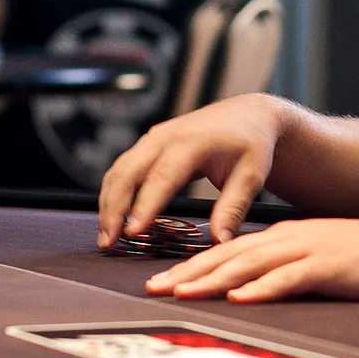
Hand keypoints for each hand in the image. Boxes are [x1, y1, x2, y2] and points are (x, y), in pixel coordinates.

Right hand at [98, 94, 287, 248]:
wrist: (248, 114)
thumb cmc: (252, 144)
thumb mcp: (251, 175)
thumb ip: (234, 207)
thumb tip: (220, 242)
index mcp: (193, 141)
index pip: (163, 176)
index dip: (145, 205)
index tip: (132, 232)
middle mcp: (166, 136)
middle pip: (129, 172)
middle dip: (114, 209)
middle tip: (109, 243)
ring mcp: (154, 138)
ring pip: (119, 171)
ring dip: (108, 203)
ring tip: (106, 238)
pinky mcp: (148, 145)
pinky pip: (123, 169)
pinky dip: (113, 193)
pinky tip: (113, 218)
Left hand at [146, 218, 358, 302]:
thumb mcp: (320, 257)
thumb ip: (288, 267)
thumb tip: (253, 285)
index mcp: (287, 235)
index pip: (230, 249)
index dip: (194, 264)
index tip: (164, 280)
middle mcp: (291, 237)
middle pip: (230, 254)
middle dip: (189, 271)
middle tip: (154, 286)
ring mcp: (309, 249)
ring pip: (250, 264)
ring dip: (214, 279)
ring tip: (182, 291)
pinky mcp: (329, 265)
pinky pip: (290, 277)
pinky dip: (262, 287)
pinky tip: (240, 297)